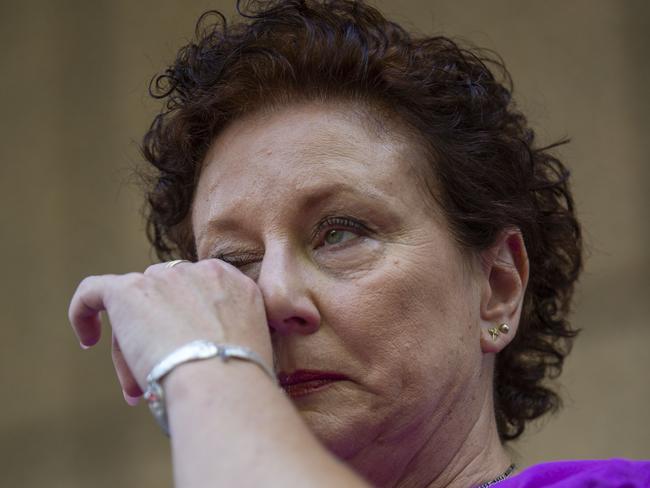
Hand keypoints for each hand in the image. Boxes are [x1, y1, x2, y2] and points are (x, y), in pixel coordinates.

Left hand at [68, 259, 271, 401]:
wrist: (223, 384)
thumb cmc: (241, 382)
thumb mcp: (249, 346)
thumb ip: (227, 334)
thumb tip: (198, 352)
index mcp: (234, 284)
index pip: (198, 294)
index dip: (186, 325)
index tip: (185, 353)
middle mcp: (200, 272)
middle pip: (165, 300)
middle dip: (159, 338)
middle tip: (158, 380)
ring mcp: (164, 278)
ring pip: (136, 307)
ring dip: (134, 346)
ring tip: (139, 388)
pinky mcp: (128, 291)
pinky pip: (94, 291)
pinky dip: (84, 311)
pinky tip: (87, 339)